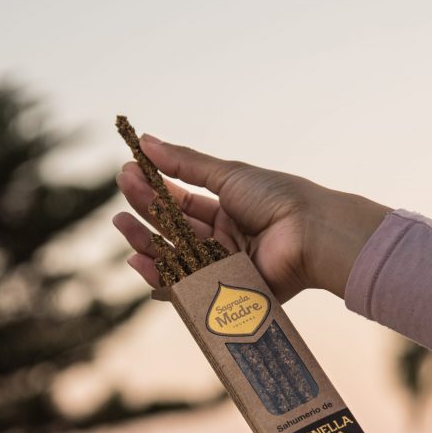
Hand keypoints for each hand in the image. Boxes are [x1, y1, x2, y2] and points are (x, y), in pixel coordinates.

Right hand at [113, 135, 390, 302]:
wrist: (310, 232)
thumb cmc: (277, 198)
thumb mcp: (228, 175)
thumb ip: (186, 164)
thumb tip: (146, 140)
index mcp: (226, 210)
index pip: (180, 201)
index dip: (153, 189)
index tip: (128, 173)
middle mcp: (222, 240)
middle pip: (173, 231)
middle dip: (145, 215)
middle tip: (121, 200)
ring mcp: (223, 267)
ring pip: (175, 259)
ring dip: (146, 243)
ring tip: (123, 225)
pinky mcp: (225, 291)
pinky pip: (188, 288)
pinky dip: (162, 278)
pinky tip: (140, 263)